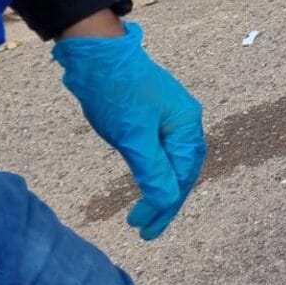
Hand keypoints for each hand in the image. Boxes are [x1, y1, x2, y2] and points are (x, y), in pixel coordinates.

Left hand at [52, 22, 205, 240]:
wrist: (98, 53)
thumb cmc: (118, 91)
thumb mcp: (133, 134)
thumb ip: (152, 168)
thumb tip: (165, 199)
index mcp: (187, 124)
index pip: (183, 174)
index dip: (166, 205)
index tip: (144, 228)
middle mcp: (185, 122)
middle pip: (182, 170)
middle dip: (165, 202)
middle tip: (144, 231)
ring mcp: (169, 118)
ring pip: (171, 162)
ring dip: (159, 189)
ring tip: (143, 216)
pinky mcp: (152, 116)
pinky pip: (160, 152)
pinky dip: (153, 172)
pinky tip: (143, 183)